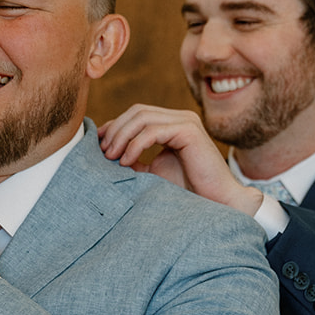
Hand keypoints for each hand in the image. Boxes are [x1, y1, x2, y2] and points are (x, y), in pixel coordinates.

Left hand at [98, 106, 263, 214]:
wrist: (216, 202)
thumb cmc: (187, 190)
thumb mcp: (152, 172)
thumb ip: (134, 158)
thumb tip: (106, 151)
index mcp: (173, 124)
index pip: (137, 115)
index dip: (115, 126)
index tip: (98, 145)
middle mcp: (180, 118)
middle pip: (137, 111)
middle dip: (115, 130)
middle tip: (103, 153)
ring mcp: (186, 121)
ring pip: (141, 117)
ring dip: (121, 136)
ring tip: (111, 157)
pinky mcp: (188, 130)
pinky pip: (152, 131)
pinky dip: (134, 145)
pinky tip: (125, 161)